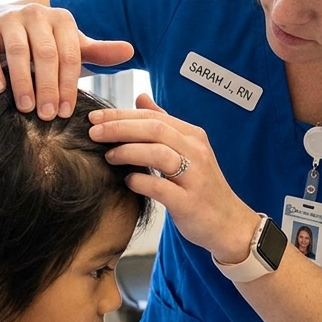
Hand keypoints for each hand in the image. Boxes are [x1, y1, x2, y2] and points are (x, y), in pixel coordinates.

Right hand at [0, 2, 133, 119]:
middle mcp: (37, 13)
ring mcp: (9, 17)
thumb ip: (98, 52)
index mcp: (62, 19)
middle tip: (47, 116)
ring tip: (25, 108)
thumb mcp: (71, 46)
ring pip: (18, 51)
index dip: (69, 85)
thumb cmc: (43, 43)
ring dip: (23, 81)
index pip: (70, 55)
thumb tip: (130, 51)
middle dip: (48, 87)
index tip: (66, 112)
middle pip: (46, 53)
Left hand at [89, 94, 257, 261]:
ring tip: (108, 156)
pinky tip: (127, 181)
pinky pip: (161, 188)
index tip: (95, 117)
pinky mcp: (190, 203)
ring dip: (128, 152)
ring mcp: (195, 177)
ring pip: (158, 154)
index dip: (121, 114)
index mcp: (193, 136)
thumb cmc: (200, 186)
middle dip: (119, 128)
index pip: (153, 116)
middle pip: (154, 129)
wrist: (229, 224)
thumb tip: (140, 97)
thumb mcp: (187, 150)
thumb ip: (163, 124)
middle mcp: (197, 152)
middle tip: (93, 132)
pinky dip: (141, 182)